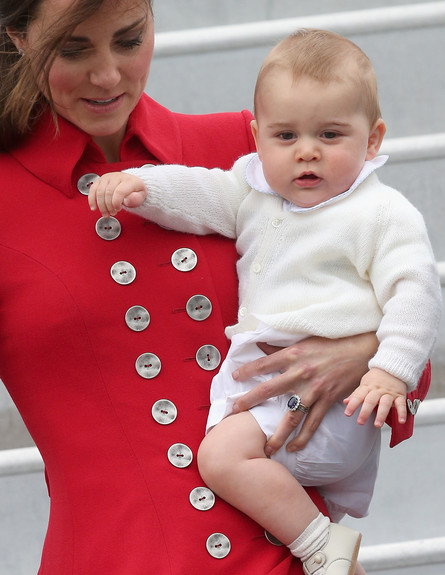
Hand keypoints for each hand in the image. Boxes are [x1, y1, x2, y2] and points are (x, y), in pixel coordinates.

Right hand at [88, 172, 145, 216]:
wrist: (131, 182)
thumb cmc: (135, 190)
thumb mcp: (141, 196)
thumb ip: (136, 199)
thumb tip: (127, 201)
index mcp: (128, 180)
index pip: (119, 191)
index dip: (116, 202)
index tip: (118, 209)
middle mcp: (117, 177)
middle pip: (108, 192)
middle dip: (109, 206)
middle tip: (112, 213)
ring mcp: (107, 177)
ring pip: (99, 192)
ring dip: (101, 205)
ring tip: (105, 213)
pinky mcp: (100, 180)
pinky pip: (93, 189)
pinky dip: (92, 199)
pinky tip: (94, 207)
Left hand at [231, 333, 377, 453]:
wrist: (361, 350)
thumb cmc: (331, 343)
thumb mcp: (303, 341)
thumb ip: (280, 347)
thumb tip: (259, 345)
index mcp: (292, 355)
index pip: (262, 364)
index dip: (246, 371)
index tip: (234, 378)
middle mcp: (299, 373)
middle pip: (268, 390)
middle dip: (249, 402)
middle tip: (234, 412)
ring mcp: (313, 389)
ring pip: (291, 416)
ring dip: (277, 434)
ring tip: (266, 448)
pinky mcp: (327, 400)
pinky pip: (312, 424)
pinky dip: (303, 438)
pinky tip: (293, 448)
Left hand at [344, 367, 406, 426]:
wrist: (392, 367)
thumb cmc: (376, 378)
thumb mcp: (364, 383)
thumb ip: (356, 394)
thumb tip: (345, 402)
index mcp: (367, 387)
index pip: (358, 396)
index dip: (352, 405)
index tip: (347, 413)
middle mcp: (377, 390)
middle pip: (370, 400)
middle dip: (365, 411)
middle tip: (360, 422)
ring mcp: (389, 393)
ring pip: (385, 403)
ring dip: (381, 414)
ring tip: (377, 425)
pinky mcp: (399, 395)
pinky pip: (401, 404)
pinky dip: (402, 412)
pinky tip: (401, 421)